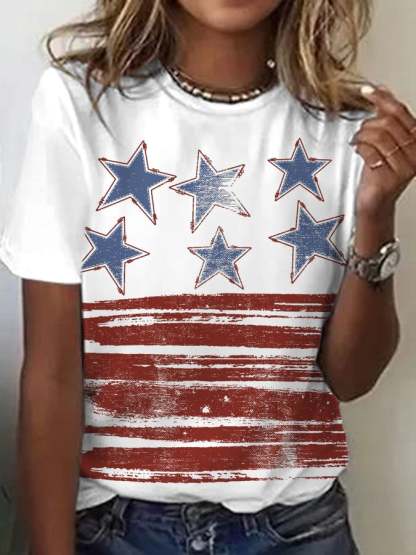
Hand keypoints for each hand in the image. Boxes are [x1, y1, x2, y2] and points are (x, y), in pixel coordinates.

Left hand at [350, 84, 415, 219]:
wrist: (375, 201)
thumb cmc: (379, 171)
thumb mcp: (386, 141)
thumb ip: (387, 117)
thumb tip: (383, 89)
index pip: (400, 112)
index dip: (382, 98)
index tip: (366, 90)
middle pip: (388, 122)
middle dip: (368, 124)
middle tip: (360, 132)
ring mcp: (406, 166)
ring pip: (378, 135)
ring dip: (362, 136)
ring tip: (358, 142)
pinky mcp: (391, 177)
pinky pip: (370, 151)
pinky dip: (360, 148)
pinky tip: (359, 151)